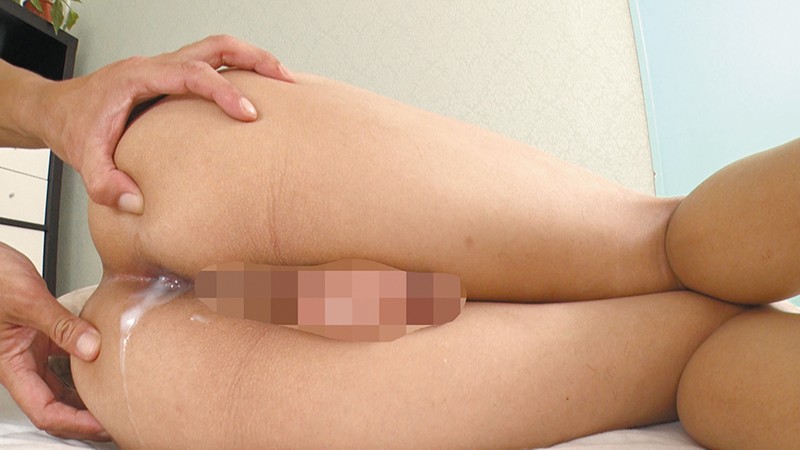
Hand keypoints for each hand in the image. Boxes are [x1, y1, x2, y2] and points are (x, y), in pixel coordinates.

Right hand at [0, 243, 106, 439]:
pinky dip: (86, 365)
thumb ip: (60, 325)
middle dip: (85, 416)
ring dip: (86, 393)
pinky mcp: (43, 337)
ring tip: (116, 396)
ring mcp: (32, 352)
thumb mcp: (27, 300)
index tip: (104, 423)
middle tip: (119, 416)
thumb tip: (92, 348)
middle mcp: (21, 364)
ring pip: (62, 385)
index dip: (75, 423)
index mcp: (11, 366)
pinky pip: (66, 360)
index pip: (45, 410)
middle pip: (55, 405)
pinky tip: (107, 363)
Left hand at [40, 35, 293, 213]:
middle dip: (255, 59)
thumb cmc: (72, 126)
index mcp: (139, 77)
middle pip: (216, 46)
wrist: (56, 109)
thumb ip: (106, 184)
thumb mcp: (83, 160)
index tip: (249, 113)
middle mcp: (156, 65)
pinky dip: (240, 73)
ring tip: (283, 82)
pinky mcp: (172, 79)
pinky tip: (256, 93)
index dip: (224, 91)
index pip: (191, 73)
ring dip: (253, 61)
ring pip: (218, 50)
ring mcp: (166, 69)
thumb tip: (139, 203)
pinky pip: (212, 66)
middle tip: (285, 81)